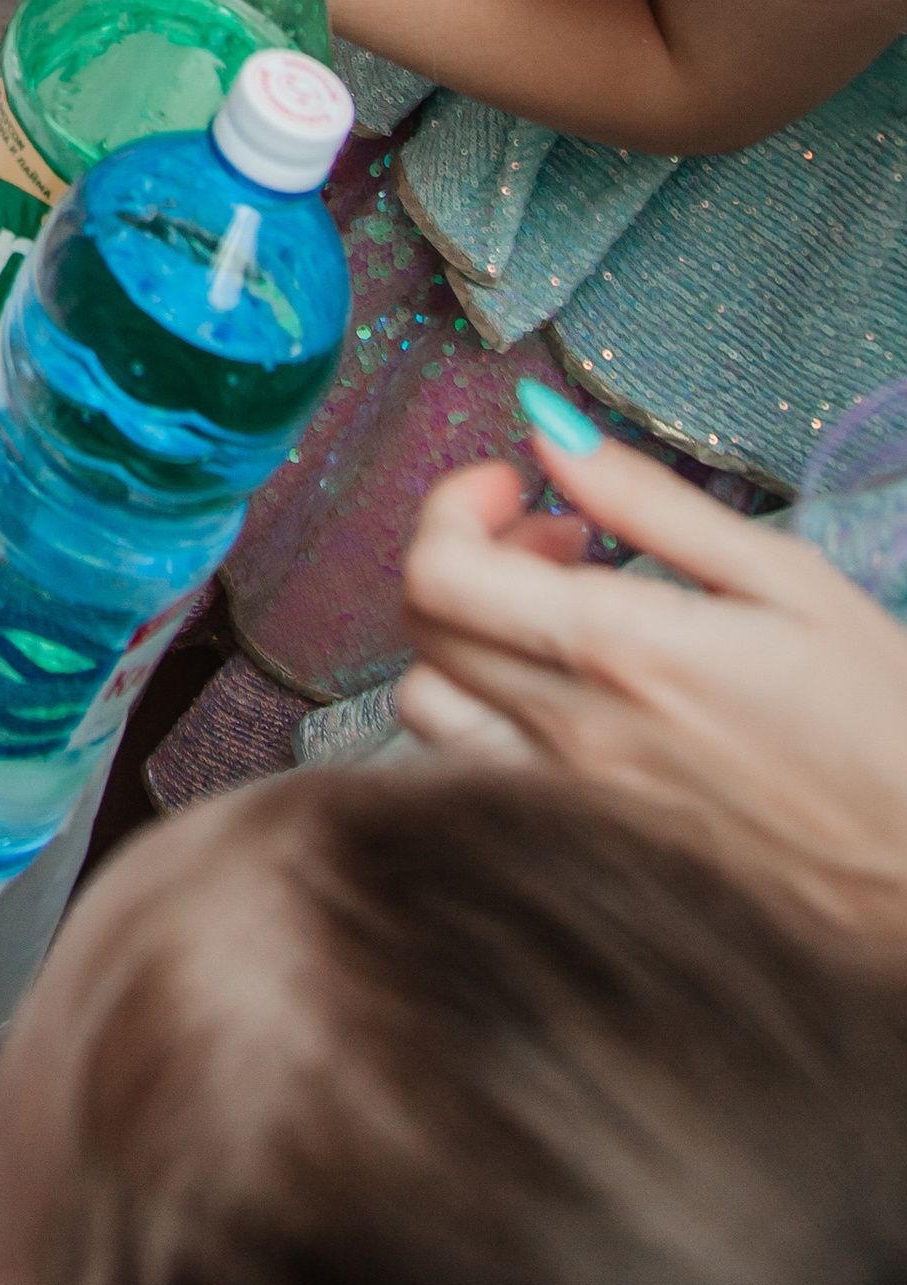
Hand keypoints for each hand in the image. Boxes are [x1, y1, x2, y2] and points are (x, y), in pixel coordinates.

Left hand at [397, 425, 906, 938]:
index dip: (452, 506)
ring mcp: (569, 807)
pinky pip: (472, 780)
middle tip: (553, 541)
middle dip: (467, 554)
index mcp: (622, 654)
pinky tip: (563, 696)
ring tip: (554, 620)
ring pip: (431, 711)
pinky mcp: (585, 854)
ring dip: (467, 642)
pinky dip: (484, 720)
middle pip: (423, 629)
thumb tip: (547, 430)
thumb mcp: (785, 580)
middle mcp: (573, 737)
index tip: (515, 485)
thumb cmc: (882, 724)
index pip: (439, 573)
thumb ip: (649, 501)